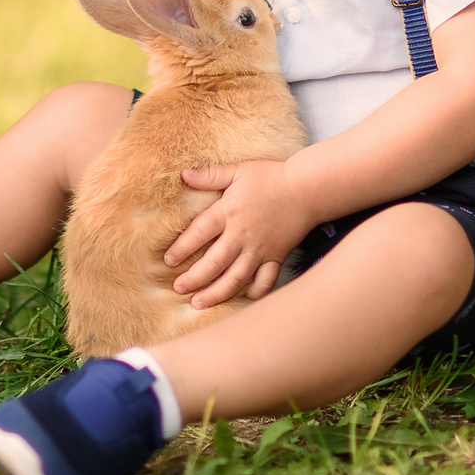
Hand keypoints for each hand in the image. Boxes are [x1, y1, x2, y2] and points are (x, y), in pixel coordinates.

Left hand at [163, 159, 318, 308]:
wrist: (306, 189)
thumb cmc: (270, 177)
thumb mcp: (238, 171)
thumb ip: (210, 175)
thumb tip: (183, 174)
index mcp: (228, 212)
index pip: (198, 233)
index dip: (182, 248)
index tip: (168, 260)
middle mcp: (241, 235)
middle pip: (213, 263)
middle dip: (194, 278)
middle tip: (178, 288)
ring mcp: (259, 250)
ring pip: (235, 278)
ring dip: (216, 293)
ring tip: (198, 303)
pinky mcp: (275, 258)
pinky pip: (264, 281)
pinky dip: (254, 293)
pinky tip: (243, 300)